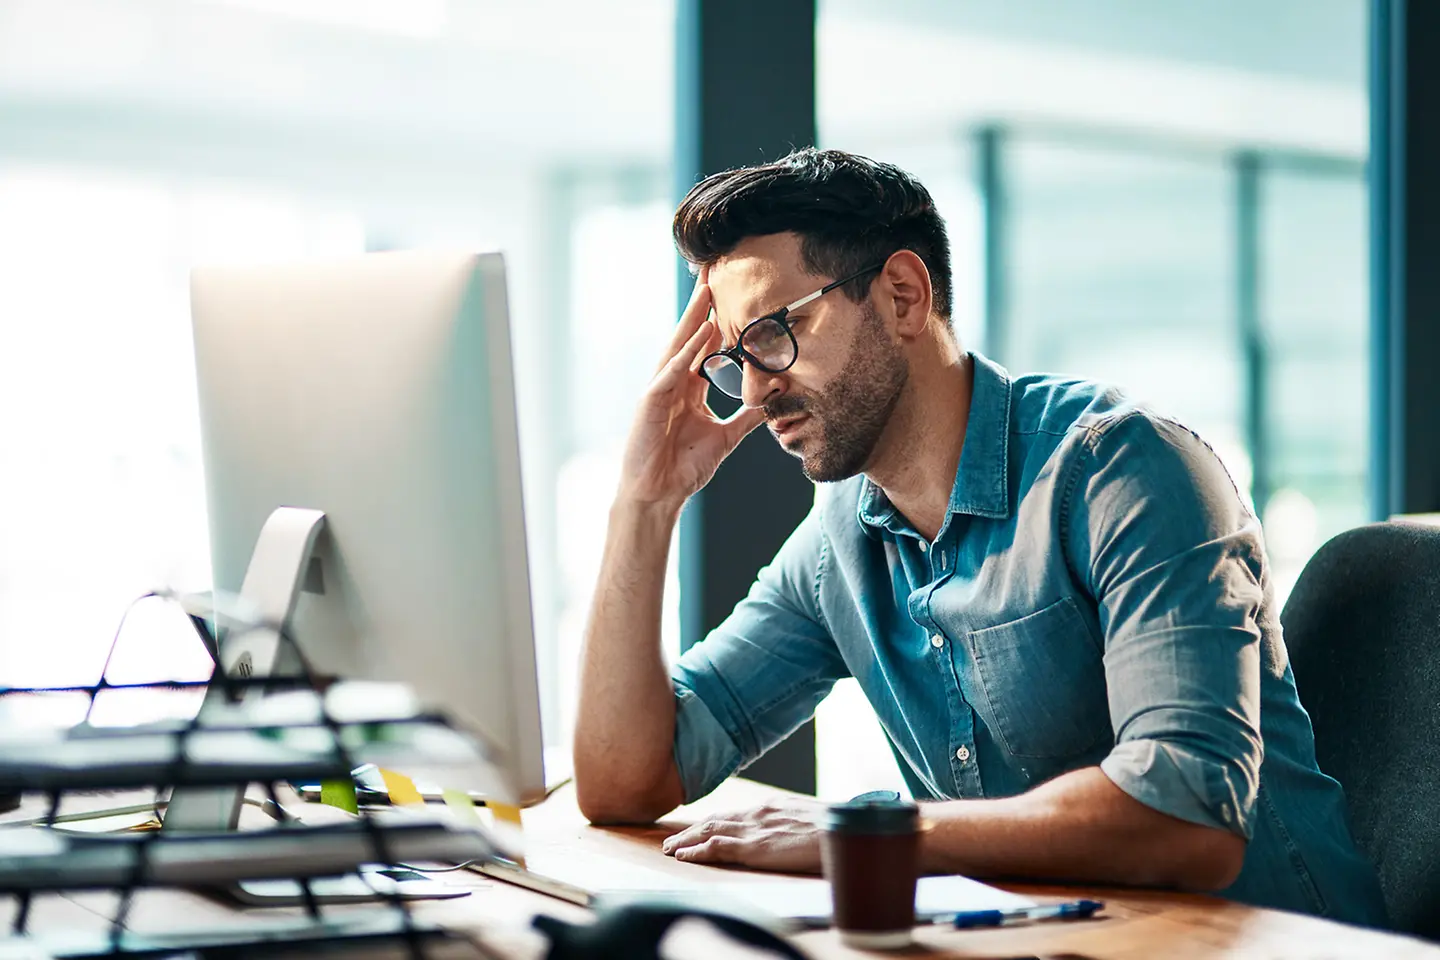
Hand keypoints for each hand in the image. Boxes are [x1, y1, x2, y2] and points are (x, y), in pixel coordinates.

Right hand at [616, 268, 766, 511]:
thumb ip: (746, 418)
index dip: (717, 320)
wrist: (659, 494)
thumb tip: (772, 402)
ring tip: (707, 290)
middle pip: (689, 337)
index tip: (731, 293)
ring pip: (679, 346)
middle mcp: (673, 382)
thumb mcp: (725, 437)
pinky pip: (671, 371)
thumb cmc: (683, 467)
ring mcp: (659, 390)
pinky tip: (701, 332)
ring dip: (693, 318)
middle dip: (701, 306)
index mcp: (688, 388)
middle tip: (714, 272)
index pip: (704, 346)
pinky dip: (687, 351)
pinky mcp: (651, 403)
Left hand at [660, 800, 824, 872]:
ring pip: (710, 830)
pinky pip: (717, 848)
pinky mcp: (755, 847)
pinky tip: (683, 856)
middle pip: (716, 819)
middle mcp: (757, 813)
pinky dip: (697, 851)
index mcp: (771, 806)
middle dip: (691, 830)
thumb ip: (791, 823)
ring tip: (669, 849)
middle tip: (672, 839)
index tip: (697, 828)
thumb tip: (789, 832)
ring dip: (686, 840)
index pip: (733, 813)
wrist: (844, 830)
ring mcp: (755, 829)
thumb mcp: (809, 819)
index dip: (711, 821)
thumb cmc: (835, 829)